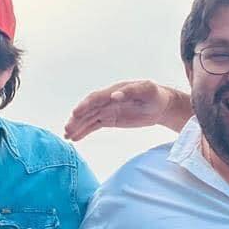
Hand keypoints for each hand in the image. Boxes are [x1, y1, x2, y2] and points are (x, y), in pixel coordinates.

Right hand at [64, 80, 185, 140]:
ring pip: (89, 118)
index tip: (76, 113)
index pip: (96, 98)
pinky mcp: (110, 119)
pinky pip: (94, 125)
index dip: (85, 105)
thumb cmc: (154, 95)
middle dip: (77, 119)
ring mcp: (107, 110)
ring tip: (67, 135)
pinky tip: (75, 137)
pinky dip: (84, 131)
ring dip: (77, 126)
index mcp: (114, 91)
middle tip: (68, 128)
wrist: (161, 105)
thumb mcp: (147, 90)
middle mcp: (107, 100)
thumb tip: (115, 95)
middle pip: (88, 109)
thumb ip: (131, 91)